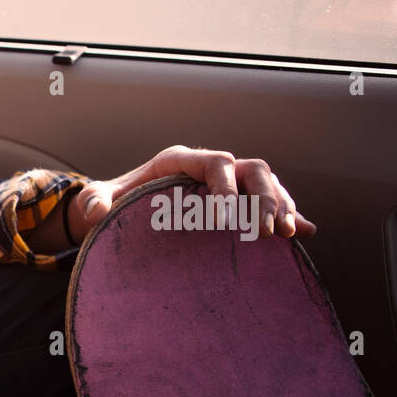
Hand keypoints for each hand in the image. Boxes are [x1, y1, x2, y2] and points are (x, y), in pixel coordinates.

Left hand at [71, 146, 316, 240]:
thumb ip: (94, 201)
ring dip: (281, 206)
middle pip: (250, 171)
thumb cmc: (110, 203)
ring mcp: (227, 184)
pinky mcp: (236, 202)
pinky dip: (286, 214)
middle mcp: (209, 168)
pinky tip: (303, 234)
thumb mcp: (96, 201)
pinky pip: (268, 203)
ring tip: (288, 234)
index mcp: (179, 161)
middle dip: (262, 198)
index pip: (214, 163)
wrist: (120, 210)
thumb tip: (96, 211)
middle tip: (265, 232)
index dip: (225, 186)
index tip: (224, 219)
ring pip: (266, 184)